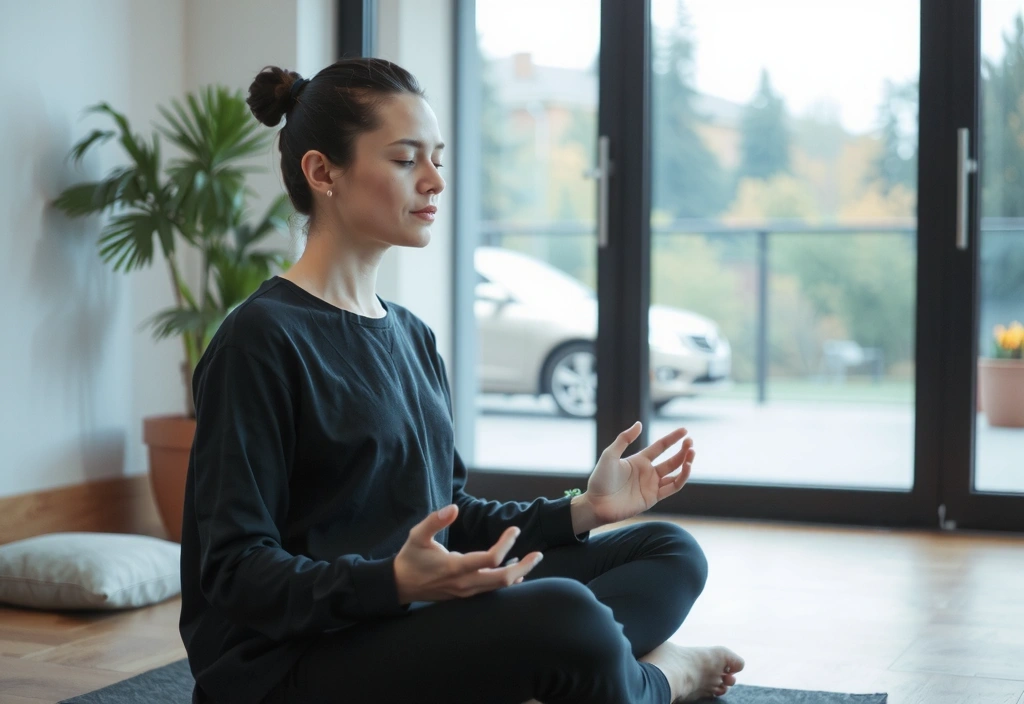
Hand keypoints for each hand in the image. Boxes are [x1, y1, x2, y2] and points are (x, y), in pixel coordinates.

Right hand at [393, 504, 543, 604]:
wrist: (400, 586)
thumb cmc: (410, 558)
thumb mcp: (417, 535)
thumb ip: (434, 520)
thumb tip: (452, 508)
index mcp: (455, 567)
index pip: (491, 558)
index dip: (506, 543)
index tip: (515, 530)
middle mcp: (465, 583)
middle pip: (503, 579)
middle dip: (525, 566)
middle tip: (538, 554)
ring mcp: (467, 592)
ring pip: (500, 588)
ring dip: (519, 574)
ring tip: (532, 560)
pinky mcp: (466, 596)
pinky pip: (492, 591)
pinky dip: (507, 582)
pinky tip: (516, 572)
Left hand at [583, 422, 694, 524]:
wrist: (596, 503)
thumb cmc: (600, 479)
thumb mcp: (610, 455)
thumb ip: (624, 439)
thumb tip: (639, 423)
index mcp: (639, 460)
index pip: (660, 447)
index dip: (672, 438)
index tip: (685, 430)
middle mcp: (648, 472)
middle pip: (671, 460)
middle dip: (682, 450)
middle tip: (691, 442)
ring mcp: (652, 485)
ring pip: (675, 473)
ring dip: (685, 463)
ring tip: (692, 453)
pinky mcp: (653, 498)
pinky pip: (672, 487)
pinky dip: (681, 478)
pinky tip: (686, 467)